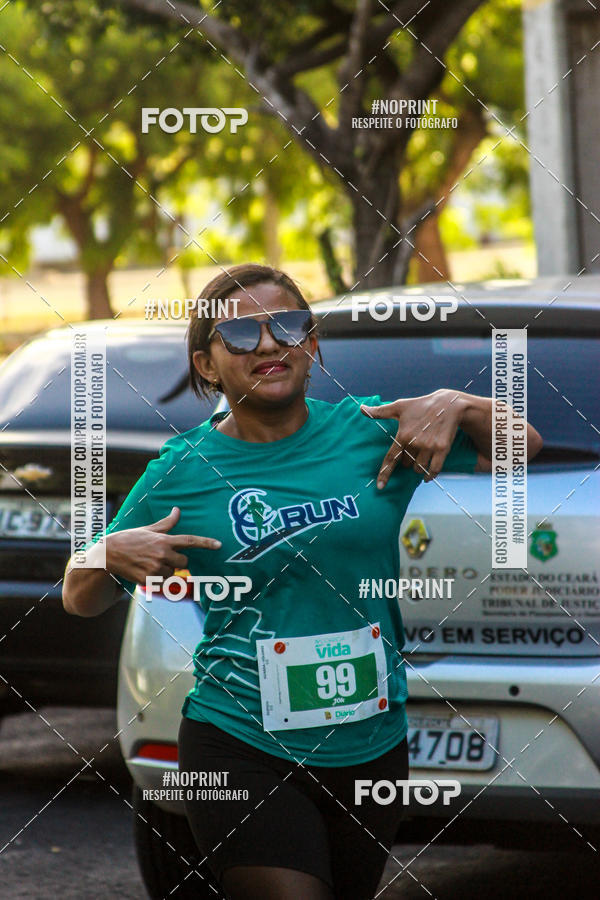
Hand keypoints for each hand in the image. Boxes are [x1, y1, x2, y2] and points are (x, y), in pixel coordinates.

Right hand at [105, 506, 220, 584]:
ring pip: (172, 574)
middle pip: (184, 563)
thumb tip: (177, 510)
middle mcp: (162, 554)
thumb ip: (166, 523)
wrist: (108, 554)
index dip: (206, 543)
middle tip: (162, 557)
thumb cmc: (130, 539)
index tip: (219, 545)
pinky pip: (161, 583)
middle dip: (177, 561)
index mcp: (164, 540)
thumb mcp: (148, 529)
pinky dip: (156, 579)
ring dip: (165, 571)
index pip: (190, 541)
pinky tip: (144, 571)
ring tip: (149, 563)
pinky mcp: (148, 580)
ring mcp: (155, 568)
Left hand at [361, 390, 465, 487]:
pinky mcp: (443, 449)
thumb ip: (380, 412)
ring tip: (421, 457)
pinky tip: (427, 477)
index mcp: (403, 434)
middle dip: (407, 462)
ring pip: (419, 468)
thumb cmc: (420, 405)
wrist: (448, 404)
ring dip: (418, 468)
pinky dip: (429, 476)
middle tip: (412, 451)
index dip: (384, 473)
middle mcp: (415, 442)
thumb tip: (361, 409)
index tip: (380, 486)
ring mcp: (430, 446)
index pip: (391, 458)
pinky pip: (434, 469)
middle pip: (406, 464)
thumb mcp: (399, 406)